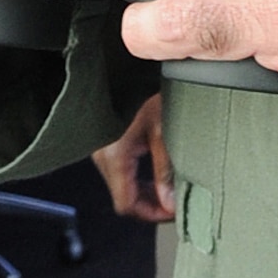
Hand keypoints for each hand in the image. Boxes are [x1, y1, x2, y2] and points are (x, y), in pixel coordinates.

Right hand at [93, 93, 174, 221]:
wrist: (123, 64)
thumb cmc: (143, 87)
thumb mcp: (162, 128)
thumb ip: (165, 169)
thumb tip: (170, 202)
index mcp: (114, 157)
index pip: (126, 204)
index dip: (151, 213)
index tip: (173, 212)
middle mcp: (103, 155)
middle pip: (123, 196)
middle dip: (150, 203)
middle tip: (175, 201)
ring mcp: (102, 146)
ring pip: (122, 182)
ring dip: (145, 189)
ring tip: (170, 186)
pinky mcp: (107, 137)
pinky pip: (121, 166)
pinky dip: (138, 173)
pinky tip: (156, 167)